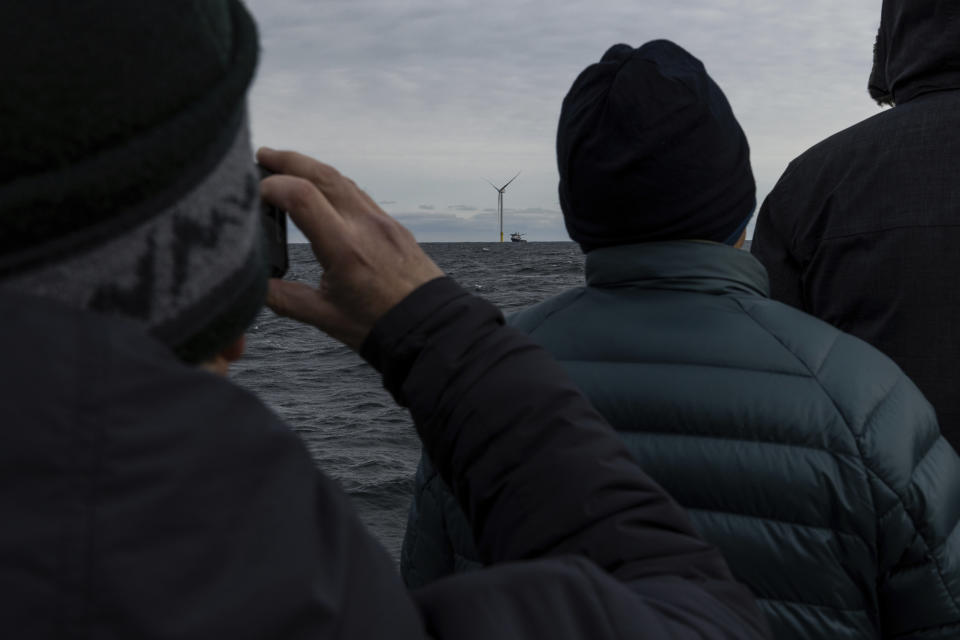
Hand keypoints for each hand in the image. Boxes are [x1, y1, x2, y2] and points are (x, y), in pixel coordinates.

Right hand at [256, 147, 443, 349]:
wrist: (430, 326)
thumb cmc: (378, 325)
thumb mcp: (324, 316)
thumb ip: (283, 299)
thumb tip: (250, 285)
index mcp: (344, 248)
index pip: (301, 196)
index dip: (271, 185)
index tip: (251, 192)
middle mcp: (364, 225)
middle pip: (322, 174)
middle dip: (289, 160)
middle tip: (262, 154)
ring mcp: (382, 221)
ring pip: (342, 179)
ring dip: (311, 166)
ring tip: (285, 164)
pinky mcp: (392, 224)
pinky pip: (358, 193)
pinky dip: (333, 182)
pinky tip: (320, 186)